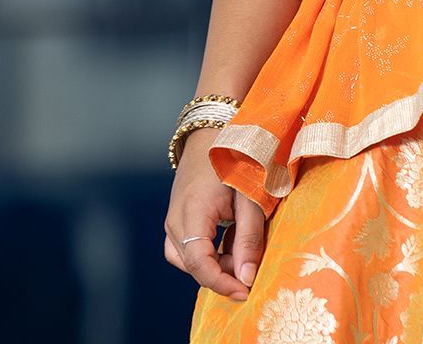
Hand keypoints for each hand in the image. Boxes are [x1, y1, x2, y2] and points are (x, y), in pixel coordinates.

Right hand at [164, 127, 266, 300]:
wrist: (213, 130)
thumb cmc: (237, 159)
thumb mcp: (251, 197)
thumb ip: (249, 239)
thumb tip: (246, 278)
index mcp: (193, 211)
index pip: (198, 263)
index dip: (220, 283)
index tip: (245, 291)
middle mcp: (175, 218)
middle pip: (191, 264)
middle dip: (221, 275)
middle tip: (249, 270)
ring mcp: (172, 217)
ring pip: (185, 259)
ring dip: (211, 265)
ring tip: (238, 254)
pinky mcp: (176, 216)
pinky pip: (184, 247)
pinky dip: (204, 254)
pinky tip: (227, 244)